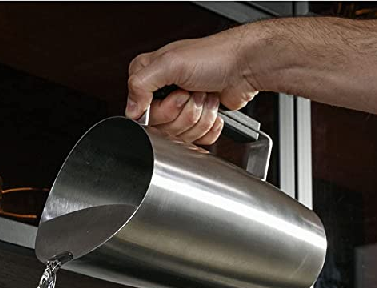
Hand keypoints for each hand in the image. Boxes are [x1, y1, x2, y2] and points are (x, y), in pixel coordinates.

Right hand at [126, 25, 264, 144]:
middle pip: (162, 128)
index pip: (141, 113)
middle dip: (185, 113)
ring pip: (181, 136)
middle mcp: (162, 92)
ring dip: (200, 117)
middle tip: (193, 93)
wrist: (245, 66)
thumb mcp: (170, 63)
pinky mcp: (197, 120)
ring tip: (205, 96)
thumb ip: (141, 85)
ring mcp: (181, 108)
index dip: (162, 110)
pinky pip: (197, 140)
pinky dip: (209, 127)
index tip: (178, 96)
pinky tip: (213, 109)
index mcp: (149, 75)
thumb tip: (131, 111)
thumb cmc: (214, 57)